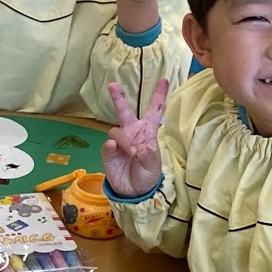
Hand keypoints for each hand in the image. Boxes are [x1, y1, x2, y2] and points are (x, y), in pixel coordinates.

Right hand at [100, 77, 167, 198]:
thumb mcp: (153, 166)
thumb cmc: (147, 175)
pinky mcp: (108, 153)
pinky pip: (107, 144)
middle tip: (112, 85)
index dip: (158, 96)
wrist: (134, 192)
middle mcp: (132, 133)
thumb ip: (148, 155)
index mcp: (147, 133)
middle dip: (118, 98)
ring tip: (131, 152)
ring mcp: (119, 142)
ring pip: (116, 131)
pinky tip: (114, 148)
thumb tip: (138, 146)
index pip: (154, 112)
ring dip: (124, 139)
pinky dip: (111, 145)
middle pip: (125, 112)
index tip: (163, 79)